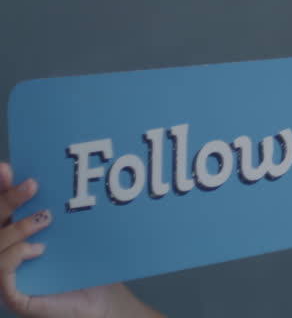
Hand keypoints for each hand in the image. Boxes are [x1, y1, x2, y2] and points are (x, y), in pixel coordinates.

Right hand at [0, 163, 155, 317]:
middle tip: (32, 184)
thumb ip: (63, 210)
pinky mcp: (13, 297)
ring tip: (45, 218)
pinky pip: (0, 273)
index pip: (0, 210)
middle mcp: (5, 255)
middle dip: (6, 200)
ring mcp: (5, 277)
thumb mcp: (73, 233)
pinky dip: (15, 256)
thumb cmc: (87, 265)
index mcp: (14, 237)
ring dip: (15, 228)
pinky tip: (38, 249)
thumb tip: (64, 175)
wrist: (102, 301)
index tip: (6, 168)